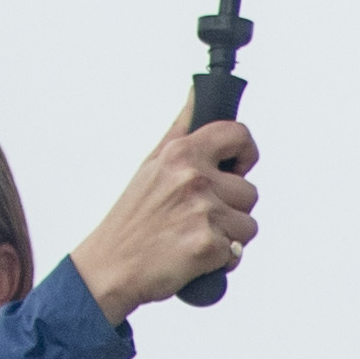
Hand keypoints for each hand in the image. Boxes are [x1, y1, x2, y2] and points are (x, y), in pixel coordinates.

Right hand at [68, 111, 261, 319]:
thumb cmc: (133, 218)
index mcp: (180, 153)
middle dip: (232, 208)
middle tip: (197, 216)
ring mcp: (202, 212)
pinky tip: (193, 256)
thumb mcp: (151, 164)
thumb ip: (181, 130)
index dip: (245, 152)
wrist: (109, 267)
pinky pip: (238, 252)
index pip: (238, 135)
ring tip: (193, 235)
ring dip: (229, 236)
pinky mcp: (208, 245)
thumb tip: (197, 91)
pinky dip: (222, 260)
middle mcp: (193, 178)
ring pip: (248, 225)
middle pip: (250, 191)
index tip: (237, 167)